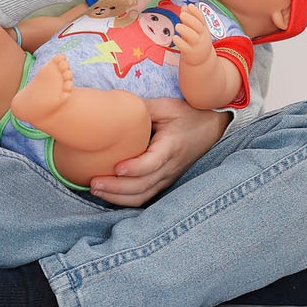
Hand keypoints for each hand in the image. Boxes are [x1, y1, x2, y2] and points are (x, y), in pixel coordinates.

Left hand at [89, 98, 229, 206]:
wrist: (212, 127)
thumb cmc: (189, 114)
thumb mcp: (167, 106)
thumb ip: (142, 109)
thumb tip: (113, 109)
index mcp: (171, 147)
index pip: (153, 163)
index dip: (135, 168)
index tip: (117, 168)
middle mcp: (171, 167)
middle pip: (143, 185)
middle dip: (117, 188)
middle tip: (93, 183)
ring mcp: (168, 177)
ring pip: (143, 196)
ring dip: (118, 197)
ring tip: (96, 190)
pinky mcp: (165, 182)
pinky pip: (145, 197)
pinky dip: (125, 200)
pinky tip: (108, 195)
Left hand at [172, 3, 214, 66]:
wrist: (202, 59)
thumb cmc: (196, 40)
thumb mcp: (195, 29)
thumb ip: (190, 18)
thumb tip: (184, 6)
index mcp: (203, 28)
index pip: (201, 19)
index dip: (196, 12)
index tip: (189, 5)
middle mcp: (202, 36)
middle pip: (199, 27)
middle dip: (191, 19)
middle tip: (182, 14)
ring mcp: (196, 45)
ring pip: (193, 37)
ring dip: (185, 30)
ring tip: (177, 26)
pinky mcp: (190, 53)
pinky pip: (185, 47)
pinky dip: (180, 42)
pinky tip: (175, 38)